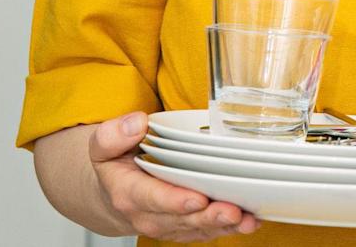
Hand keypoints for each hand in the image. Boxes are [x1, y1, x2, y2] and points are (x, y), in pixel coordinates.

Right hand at [91, 112, 259, 241]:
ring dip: (224, 225)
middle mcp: (148, 215)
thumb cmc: (118, 164)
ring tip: (248, 219)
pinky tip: (250, 221)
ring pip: (198, 229)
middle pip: (181, 219)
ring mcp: (168, 225)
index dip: (176, 201)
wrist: (116, 191)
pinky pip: (207, 231)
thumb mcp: (105, 144)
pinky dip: (229, 228)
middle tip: (233, 210)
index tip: (197, 199)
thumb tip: (138, 123)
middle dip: (208, 216)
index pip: (153, 199)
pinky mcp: (185, 228)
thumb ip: (114, 134)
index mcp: (129, 193)